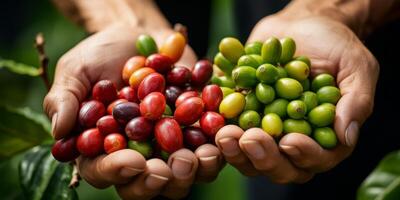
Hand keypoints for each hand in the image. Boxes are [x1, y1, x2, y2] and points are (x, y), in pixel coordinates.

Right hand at [43, 24, 222, 198]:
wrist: (142, 38)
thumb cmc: (103, 56)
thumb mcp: (78, 70)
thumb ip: (66, 98)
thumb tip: (60, 131)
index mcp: (103, 149)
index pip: (105, 172)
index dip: (117, 172)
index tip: (132, 161)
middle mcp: (138, 155)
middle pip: (146, 186)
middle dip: (158, 182)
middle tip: (168, 169)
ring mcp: (170, 147)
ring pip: (183, 177)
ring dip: (194, 171)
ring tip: (202, 154)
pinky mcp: (198, 133)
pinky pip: (211, 149)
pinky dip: (219, 146)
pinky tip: (222, 136)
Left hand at [216, 13, 378, 182]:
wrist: (301, 27)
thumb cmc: (335, 46)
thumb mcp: (356, 67)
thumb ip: (355, 101)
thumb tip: (346, 136)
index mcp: (322, 138)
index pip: (315, 159)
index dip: (304, 155)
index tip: (290, 141)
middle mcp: (291, 140)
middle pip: (277, 165)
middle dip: (263, 156)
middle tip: (249, 139)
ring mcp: (262, 130)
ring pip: (247, 154)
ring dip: (234, 149)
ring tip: (225, 133)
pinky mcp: (240, 116)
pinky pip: (226, 128)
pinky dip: (217, 125)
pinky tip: (210, 117)